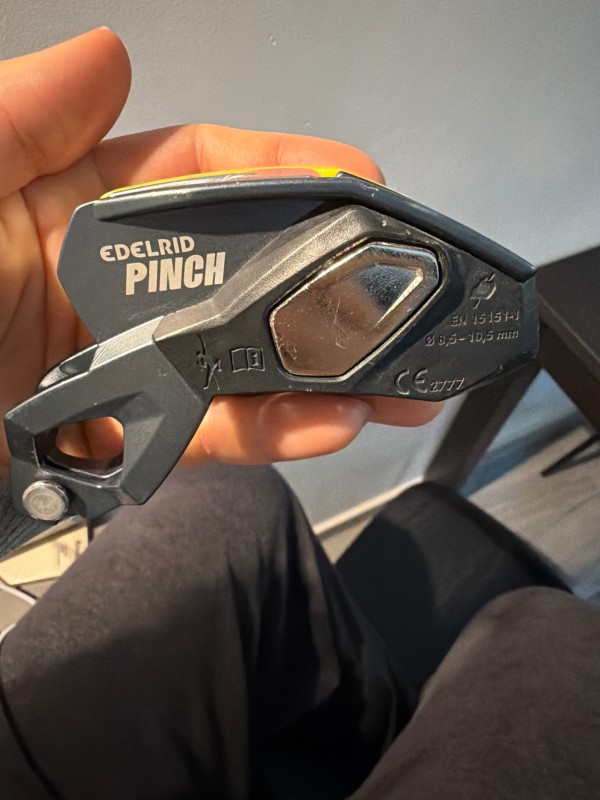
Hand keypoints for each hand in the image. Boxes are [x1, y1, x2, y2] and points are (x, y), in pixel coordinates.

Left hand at [0, 29, 439, 477]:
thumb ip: (18, 123)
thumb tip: (109, 53)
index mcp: (75, 209)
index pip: (205, 176)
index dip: (284, 172)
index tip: (359, 183)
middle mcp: (114, 287)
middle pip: (242, 276)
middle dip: (330, 283)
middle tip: (406, 293)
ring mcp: (125, 369)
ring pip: (239, 363)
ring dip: (322, 369)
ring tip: (391, 380)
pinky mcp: (123, 444)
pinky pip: (204, 437)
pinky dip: (267, 431)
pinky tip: (326, 420)